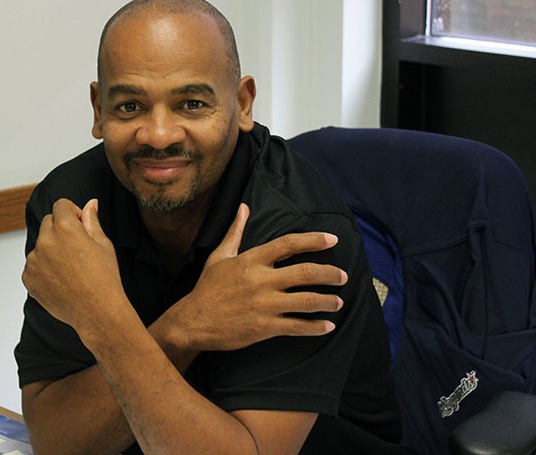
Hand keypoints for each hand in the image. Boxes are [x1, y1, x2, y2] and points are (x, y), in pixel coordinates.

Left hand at [22, 198, 127, 332]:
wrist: (96, 312)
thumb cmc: (104, 278)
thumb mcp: (103, 244)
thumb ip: (92, 220)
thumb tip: (90, 204)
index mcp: (64, 228)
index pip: (61, 205)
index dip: (73, 213)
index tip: (80, 226)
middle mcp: (45, 241)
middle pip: (48, 223)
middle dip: (60, 230)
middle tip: (77, 250)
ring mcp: (34, 261)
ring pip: (40, 245)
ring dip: (51, 250)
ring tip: (70, 269)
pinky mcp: (28, 278)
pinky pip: (34, 265)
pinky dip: (44, 269)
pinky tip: (61, 280)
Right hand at [164, 204, 347, 352]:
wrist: (193, 321)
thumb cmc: (207, 288)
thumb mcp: (219, 256)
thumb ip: (236, 232)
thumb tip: (244, 208)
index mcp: (251, 260)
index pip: (289, 244)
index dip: (313, 240)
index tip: (332, 239)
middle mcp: (261, 280)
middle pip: (305, 273)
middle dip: (330, 274)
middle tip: (343, 276)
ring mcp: (264, 305)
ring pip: (306, 301)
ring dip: (327, 301)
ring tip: (339, 302)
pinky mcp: (264, 327)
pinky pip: (297, 326)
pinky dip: (315, 326)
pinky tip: (327, 326)